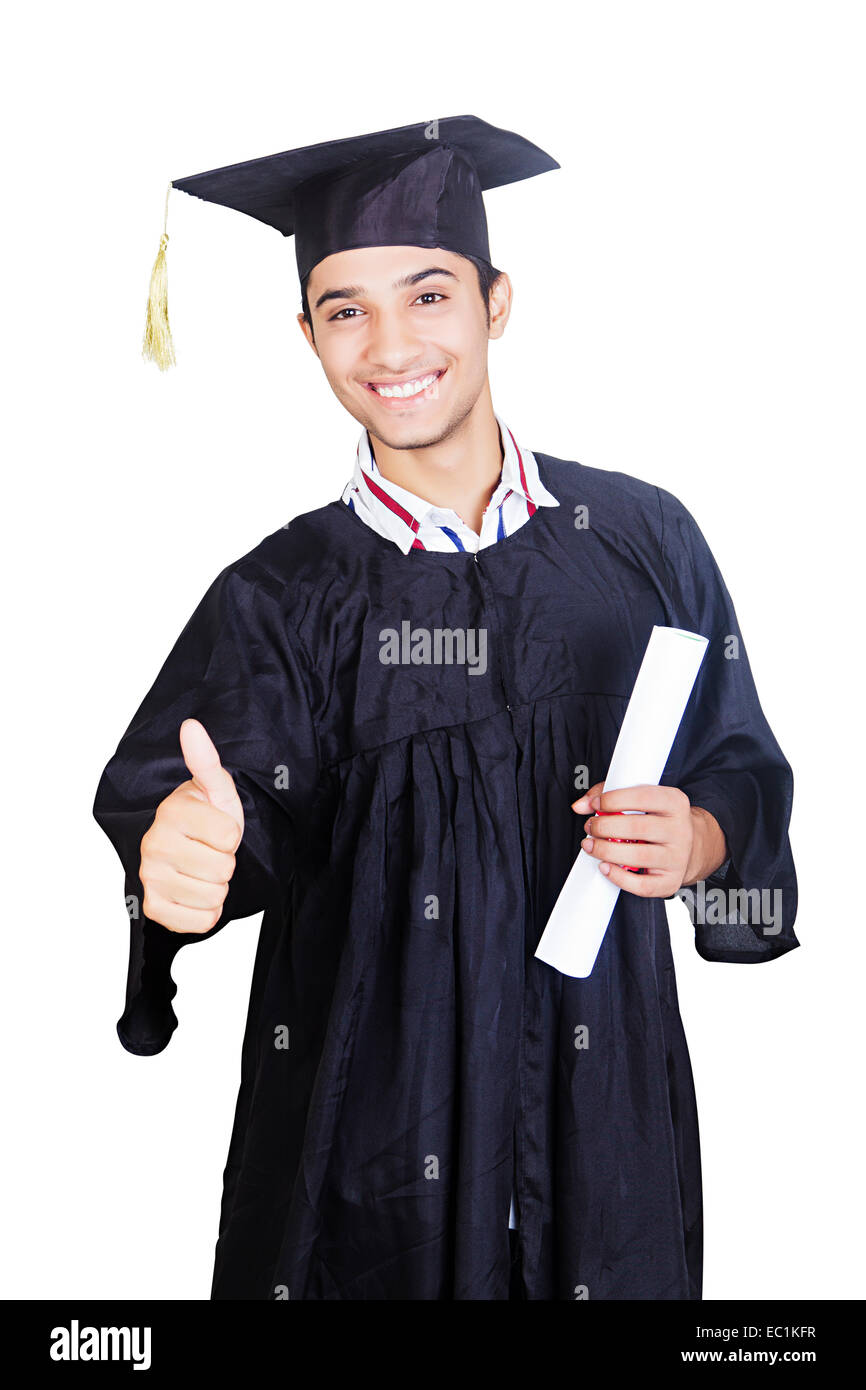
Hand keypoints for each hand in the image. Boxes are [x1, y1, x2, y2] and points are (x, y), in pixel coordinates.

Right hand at [138, 719, 244, 932]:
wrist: (189, 852)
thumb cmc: (207, 818)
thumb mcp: (216, 789)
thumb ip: (205, 760)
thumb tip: (190, 725)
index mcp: (171, 813)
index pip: (229, 836)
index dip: (232, 834)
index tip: (217, 829)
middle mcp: (154, 844)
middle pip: (223, 869)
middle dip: (225, 862)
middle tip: (210, 851)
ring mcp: (150, 877)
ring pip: (214, 896)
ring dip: (218, 887)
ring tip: (204, 870)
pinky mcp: (153, 907)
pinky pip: (201, 922)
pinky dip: (207, 912)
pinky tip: (196, 892)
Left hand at [571, 782, 726, 896]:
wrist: (689, 846)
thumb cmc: (657, 819)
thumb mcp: (640, 798)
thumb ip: (607, 795)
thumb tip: (580, 805)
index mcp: (674, 802)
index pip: (644, 797)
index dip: (614, 800)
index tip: (597, 804)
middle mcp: (680, 829)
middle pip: (638, 828)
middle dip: (605, 826)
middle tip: (591, 827)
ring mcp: (677, 857)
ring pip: (639, 856)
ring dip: (606, 851)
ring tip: (591, 845)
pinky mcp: (670, 881)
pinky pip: (643, 885)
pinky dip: (619, 878)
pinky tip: (605, 867)